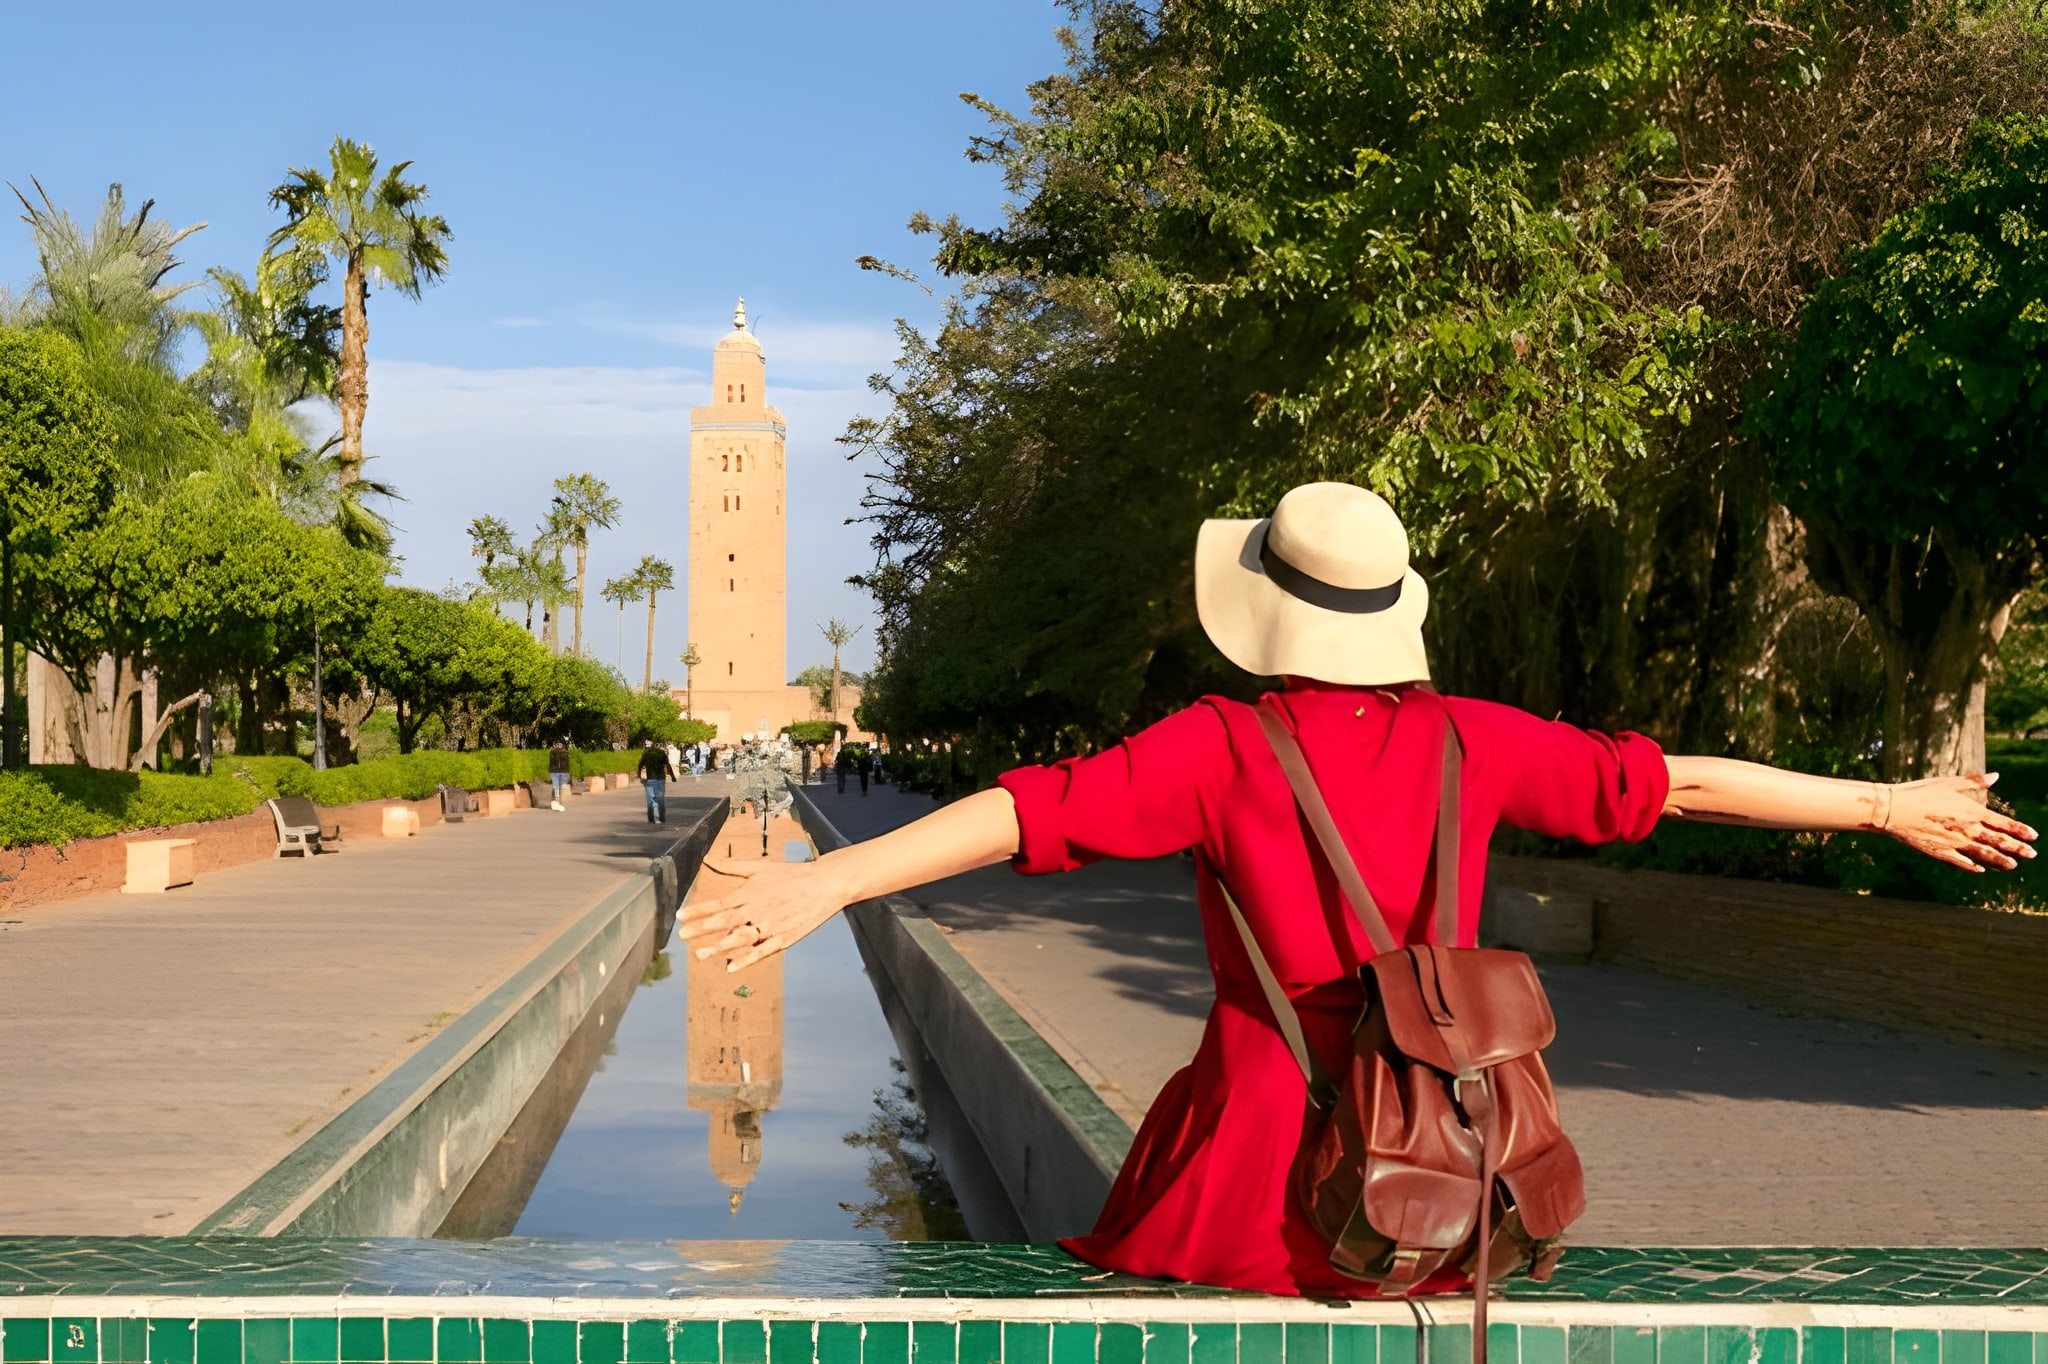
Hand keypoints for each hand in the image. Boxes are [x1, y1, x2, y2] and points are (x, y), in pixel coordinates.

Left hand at [676, 853, 851, 970]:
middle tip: (683, 936)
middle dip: (702, 929)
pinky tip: (731, 967)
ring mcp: (771, 925)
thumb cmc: (791, 875)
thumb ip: (731, 866)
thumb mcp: (759, 867)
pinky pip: (761, 952)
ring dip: (719, 947)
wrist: (824, 884)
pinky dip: (746, 960)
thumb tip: (707, 859)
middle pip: (725, 922)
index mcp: (750, 892)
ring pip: (740, 939)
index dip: (697, 911)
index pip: (718, 903)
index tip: (679, 917)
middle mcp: (757, 909)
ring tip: (701, 954)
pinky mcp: (784, 939)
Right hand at [1882, 773, 2037, 871]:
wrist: (1893, 809)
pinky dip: (1973, 867)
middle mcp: (1968, 829)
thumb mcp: (1949, 783)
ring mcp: (1955, 843)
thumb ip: (1974, 782)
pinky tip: (1981, 870)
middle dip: (2018, 849)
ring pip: (1985, 855)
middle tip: (2032, 854)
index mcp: (1972, 811)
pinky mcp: (1940, 852)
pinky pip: (1962, 862)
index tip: (2033, 836)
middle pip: (1999, 842)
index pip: (2004, 824)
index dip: (2020, 830)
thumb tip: (1995, 776)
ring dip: (2001, 861)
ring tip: (2013, 866)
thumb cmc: (1920, 792)